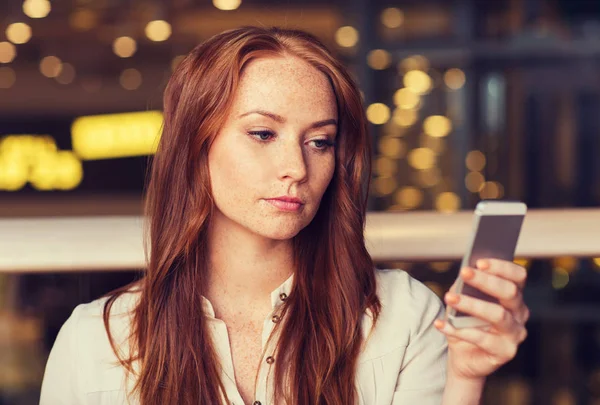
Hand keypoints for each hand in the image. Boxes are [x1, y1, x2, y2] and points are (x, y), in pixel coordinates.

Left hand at [433, 259, 529, 380]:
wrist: (464, 357)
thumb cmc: (465, 322)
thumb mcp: (463, 301)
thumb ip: (465, 288)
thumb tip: (462, 277)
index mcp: (514, 296)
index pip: (518, 276)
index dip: (502, 267)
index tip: (479, 261)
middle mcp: (519, 313)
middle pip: (510, 292)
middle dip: (486, 280)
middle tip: (464, 272)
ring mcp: (515, 334)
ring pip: (498, 315)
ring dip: (472, 304)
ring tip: (449, 297)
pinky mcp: (506, 352)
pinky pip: (482, 339)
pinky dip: (458, 330)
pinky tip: (441, 324)